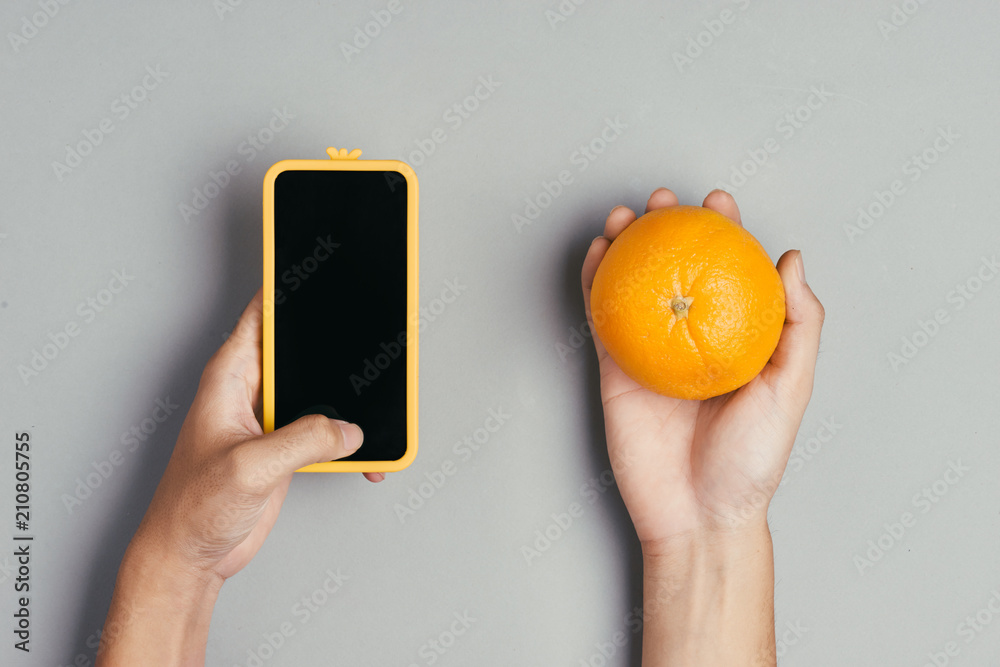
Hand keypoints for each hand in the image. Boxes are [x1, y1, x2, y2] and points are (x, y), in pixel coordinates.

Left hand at [99, 289, 382, 664]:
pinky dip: (349, 439)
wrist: (190, 555)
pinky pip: (326, 430)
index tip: (317, 263)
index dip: (289, 287)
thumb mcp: (250, 466)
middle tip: (370, 331)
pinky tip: (366, 452)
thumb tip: (347, 429)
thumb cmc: (192, 508)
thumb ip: (303, 440)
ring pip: (320, 391)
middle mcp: (251, 391)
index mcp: (231, 376)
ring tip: (378, 404)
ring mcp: (271, 420)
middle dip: (335, 342)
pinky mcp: (286, 448)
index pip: (264, 315)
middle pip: (303, 350)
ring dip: (347, 398)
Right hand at [581, 188, 824, 551]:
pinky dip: (595, 284)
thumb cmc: (751, 461)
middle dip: (668, 227)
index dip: (725, 232)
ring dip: (625, 246)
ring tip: (626, 215)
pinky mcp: (615, 370)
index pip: (729, 273)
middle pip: (675, 270)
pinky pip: (602, 318)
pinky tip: (597, 255)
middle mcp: (691, 340)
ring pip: (634, 286)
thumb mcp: (791, 390)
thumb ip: (799, 326)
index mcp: (734, 340)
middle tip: (665, 201)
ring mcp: (650, 353)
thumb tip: (791, 260)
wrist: (698, 514)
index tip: (720, 203)